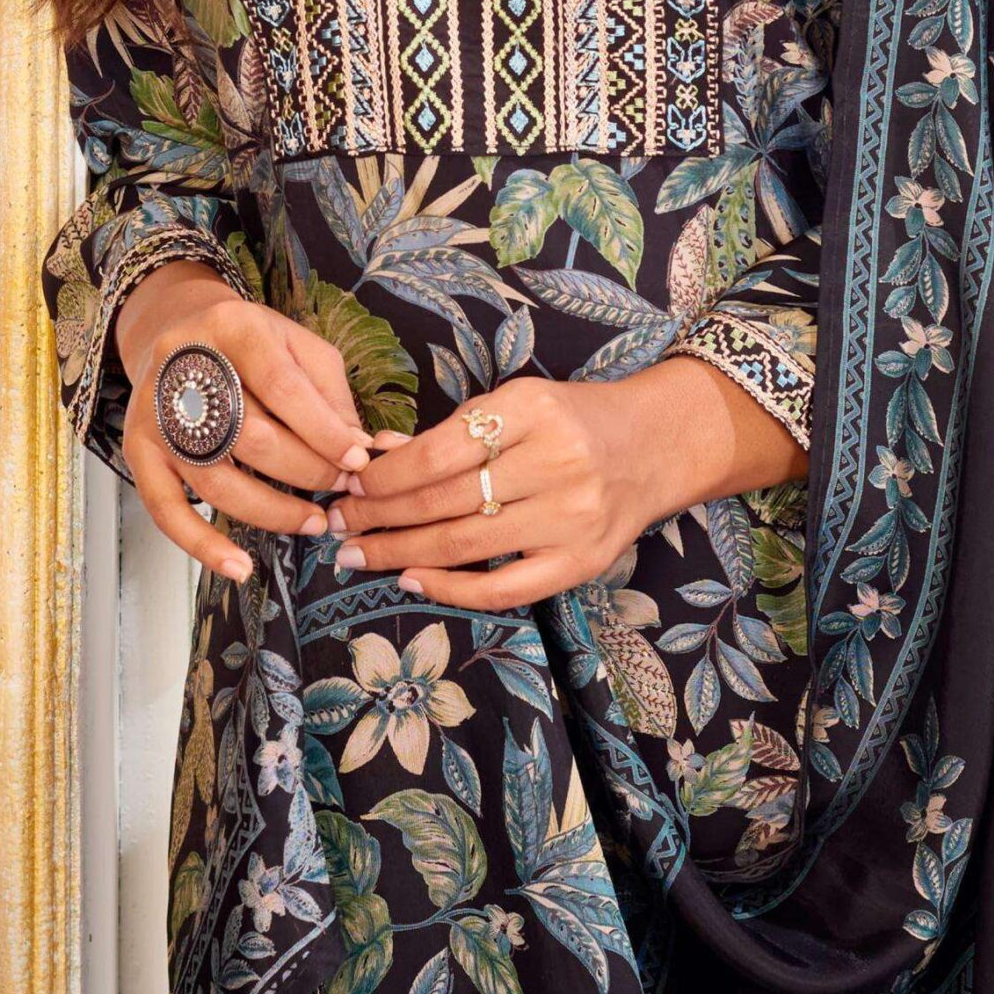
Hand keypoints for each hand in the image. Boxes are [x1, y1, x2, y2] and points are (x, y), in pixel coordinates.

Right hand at [117, 261, 376, 583]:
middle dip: (306, 471)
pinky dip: (202, 545)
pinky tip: (239, 566)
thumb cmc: (252, 342)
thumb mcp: (298, 345)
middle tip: (341, 489)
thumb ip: (330, 394)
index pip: (281, 386)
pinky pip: (165, 509)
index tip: (359, 461)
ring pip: (215, 479)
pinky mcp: (138, 449)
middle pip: (249, 436)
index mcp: (232, 326)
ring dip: (271, 511)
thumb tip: (360, 450)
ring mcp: (155, 413)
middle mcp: (184, 368)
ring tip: (314, 522)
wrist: (179, 328)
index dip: (324, 430)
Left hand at [322, 372, 661, 611]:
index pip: (439, 452)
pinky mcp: (580, 562)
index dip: (386, 474)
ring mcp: (571, 518)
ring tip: (357, 553)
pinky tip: (411, 579)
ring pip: (463, 544)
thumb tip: (375, 458)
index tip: (351, 482)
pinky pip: (501, 587)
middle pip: (444, 501)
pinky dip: (449, 588)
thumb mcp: (518, 404)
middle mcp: (555, 463)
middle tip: (337, 523)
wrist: (656, 445)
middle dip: (378, 515)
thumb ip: (452, 433)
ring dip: (398, 553)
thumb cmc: (574, 420)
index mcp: (533, 410)